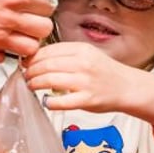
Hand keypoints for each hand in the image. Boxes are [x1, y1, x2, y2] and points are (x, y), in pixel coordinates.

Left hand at [25, 42, 153, 128]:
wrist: (127, 87)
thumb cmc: (105, 72)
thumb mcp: (88, 55)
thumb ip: (66, 55)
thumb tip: (37, 58)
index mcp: (82, 50)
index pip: (49, 50)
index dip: (33, 57)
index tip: (26, 63)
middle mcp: (84, 64)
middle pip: (47, 64)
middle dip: (31, 71)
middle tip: (26, 76)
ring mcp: (86, 82)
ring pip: (50, 80)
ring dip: (35, 84)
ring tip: (31, 86)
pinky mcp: (87, 100)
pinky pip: (61, 102)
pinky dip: (49, 102)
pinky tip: (46, 102)